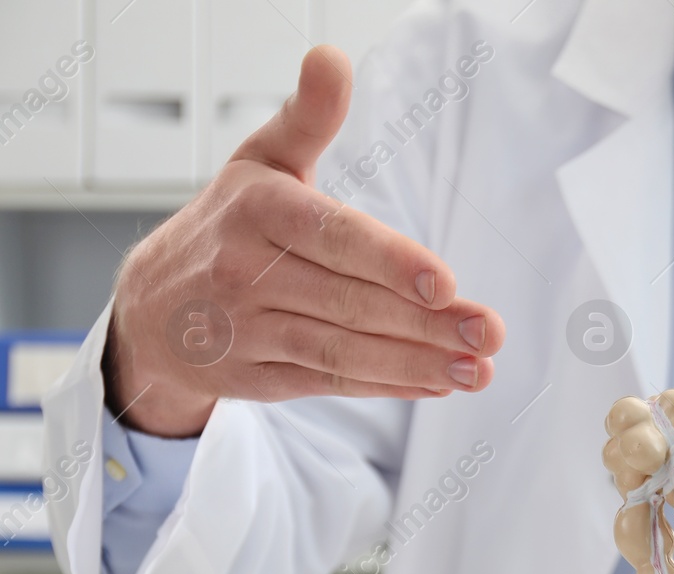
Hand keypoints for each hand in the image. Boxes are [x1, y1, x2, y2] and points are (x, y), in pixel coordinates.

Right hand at [105, 45, 505, 437]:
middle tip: (489, 331)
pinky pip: (332, 382)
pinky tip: (438, 382)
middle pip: (351, 302)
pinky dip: (389, 384)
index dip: (391, 262)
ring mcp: (248, 331)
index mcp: (256, 211)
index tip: (445, 282)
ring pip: (345, 351)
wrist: (152, 307)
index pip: (334, 238)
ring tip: (478, 368)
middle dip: (428, 323)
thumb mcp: (261, 162)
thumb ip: (309, 117)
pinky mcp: (257, 378)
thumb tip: (332, 58)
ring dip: (418, 362)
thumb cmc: (229, 225)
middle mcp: (245, 272)